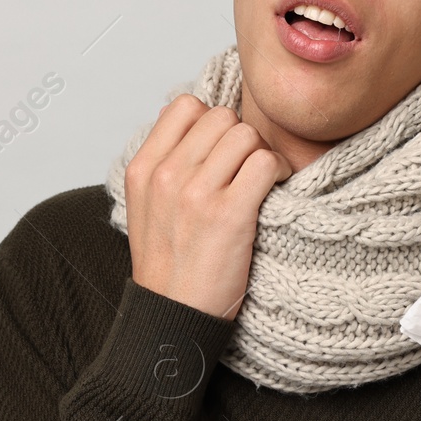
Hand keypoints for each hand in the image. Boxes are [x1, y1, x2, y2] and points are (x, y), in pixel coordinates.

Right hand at [124, 94, 291, 319]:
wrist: (172, 316)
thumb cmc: (169, 266)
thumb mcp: (145, 206)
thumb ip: (165, 162)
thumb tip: (197, 120)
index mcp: (143, 169)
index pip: (185, 105)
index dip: (211, 122)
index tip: (221, 149)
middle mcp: (166, 175)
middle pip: (222, 117)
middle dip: (240, 139)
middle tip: (243, 170)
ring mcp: (196, 194)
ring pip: (246, 135)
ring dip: (261, 155)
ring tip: (258, 183)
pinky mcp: (230, 214)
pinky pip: (265, 163)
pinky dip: (277, 172)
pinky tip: (271, 192)